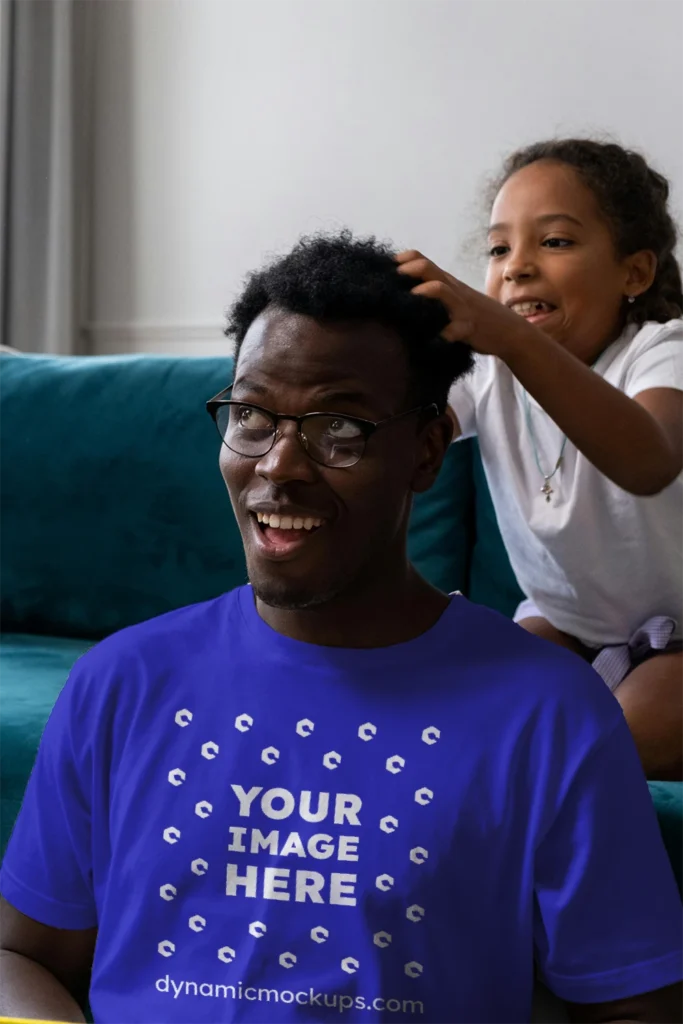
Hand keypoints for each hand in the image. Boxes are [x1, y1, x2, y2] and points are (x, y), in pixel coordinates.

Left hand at [396, 250, 537, 358]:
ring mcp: (460, 307)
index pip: (422, 259)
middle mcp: (452, 290)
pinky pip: (453, 330)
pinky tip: (429, 342)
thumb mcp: (455, 298)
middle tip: (390, 281)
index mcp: (447, 282)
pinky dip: (440, 336)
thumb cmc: (476, 315)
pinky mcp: (467, 327)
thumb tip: (402, 296)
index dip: (402, 260)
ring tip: (408, 302)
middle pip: (428, 268)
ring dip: (421, 293)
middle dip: (407, 271)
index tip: (384, 269)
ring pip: (440, 290)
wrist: (509, 330)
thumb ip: (434, 294)